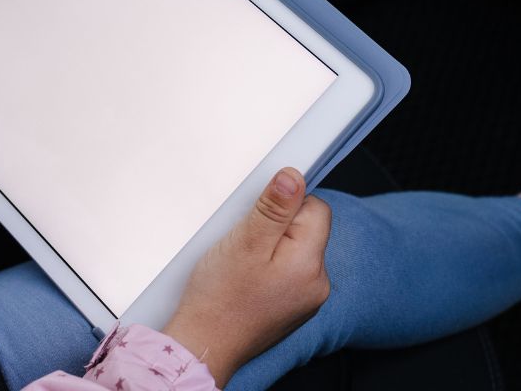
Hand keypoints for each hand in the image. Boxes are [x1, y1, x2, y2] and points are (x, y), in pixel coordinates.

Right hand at [161, 168, 331, 386]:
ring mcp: (307, 299)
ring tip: (243, 262)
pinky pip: (288, 272)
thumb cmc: (218, 299)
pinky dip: (269, 267)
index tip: (259, 216)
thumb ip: (274, 208)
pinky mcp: (293, 307)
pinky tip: (247, 277)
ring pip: (296, 250)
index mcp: (309, 265)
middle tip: (245, 242)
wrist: (203, 344)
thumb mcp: (244, 242)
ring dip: (272, 246)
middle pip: (307, 229)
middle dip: (277, 226)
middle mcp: (317, 284)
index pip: (316, 208)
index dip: (286, 203)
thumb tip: (294, 177)